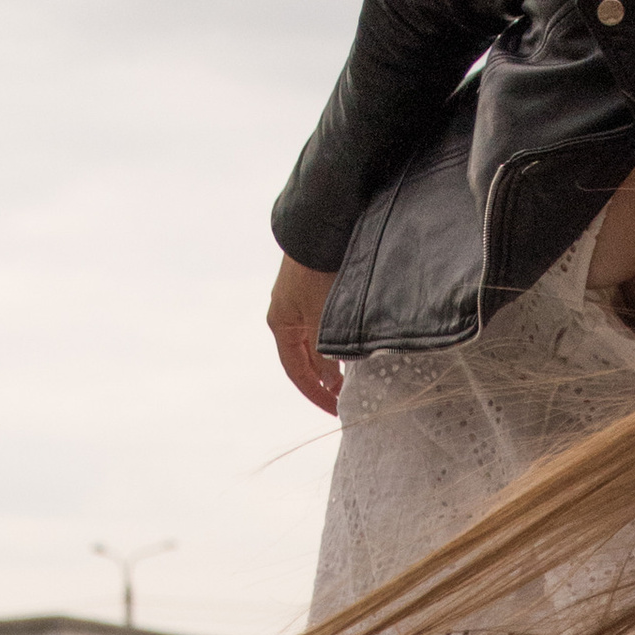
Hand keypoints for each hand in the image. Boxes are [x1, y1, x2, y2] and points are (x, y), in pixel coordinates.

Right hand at [269, 254, 343, 414]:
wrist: (320, 225)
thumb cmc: (318, 271)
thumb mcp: (322, 319)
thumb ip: (325, 353)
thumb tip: (331, 380)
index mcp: (281, 324)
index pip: (296, 371)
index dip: (316, 393)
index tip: (335, 409)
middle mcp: (286, 313)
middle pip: (304, 357)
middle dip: (325, 378)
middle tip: (348, 396)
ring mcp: (298, 298)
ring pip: (315, 340)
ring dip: (331, 358)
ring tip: (354, 374)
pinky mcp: (312, 285)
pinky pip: (321, 322)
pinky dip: (334, 338)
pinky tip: (351, 343)